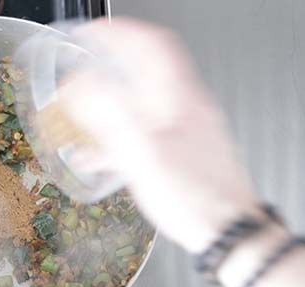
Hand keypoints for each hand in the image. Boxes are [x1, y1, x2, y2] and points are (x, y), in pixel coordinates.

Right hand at [58, 17, 260, 252]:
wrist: (227, 234)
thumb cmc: (193, 196)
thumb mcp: (143, 153)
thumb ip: (109, 116)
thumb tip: (77, 87)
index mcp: (179, 99)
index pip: (152, 46)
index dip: (120, 33)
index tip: (91, 35)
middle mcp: (183, 108)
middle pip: (143, 73)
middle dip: (107, 68)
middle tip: (80, 71)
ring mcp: (180, 131)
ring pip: (138, 104)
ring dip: (106, 106)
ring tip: (78, 116)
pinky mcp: (176, 153)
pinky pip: (140, 133)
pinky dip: (114, 137)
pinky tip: (94, 157)